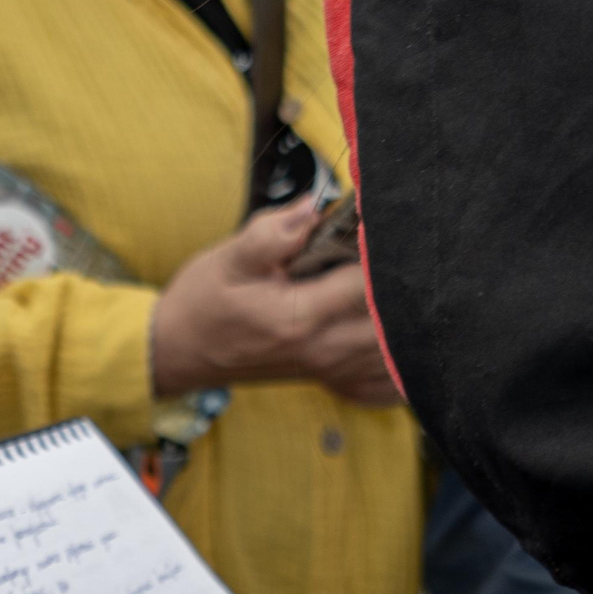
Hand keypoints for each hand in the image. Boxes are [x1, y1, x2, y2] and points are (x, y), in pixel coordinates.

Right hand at [150, 202, 401, 406]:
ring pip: (400, 351)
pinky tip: (408, 336)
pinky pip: (387, 384)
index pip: (368, 282)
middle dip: (407, 283)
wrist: (180, 352)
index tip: (384, 224)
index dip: (381, 250)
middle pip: (396, 319)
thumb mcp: (227, 260)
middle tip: (406, 249)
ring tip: (411, 280)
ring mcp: (331, 371)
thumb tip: (312, 208)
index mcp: (300, 318)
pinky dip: (405, 365)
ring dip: (412, 317)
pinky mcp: (333, 380)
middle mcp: (324, 350)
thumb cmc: (203, 303)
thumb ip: (270, 235)